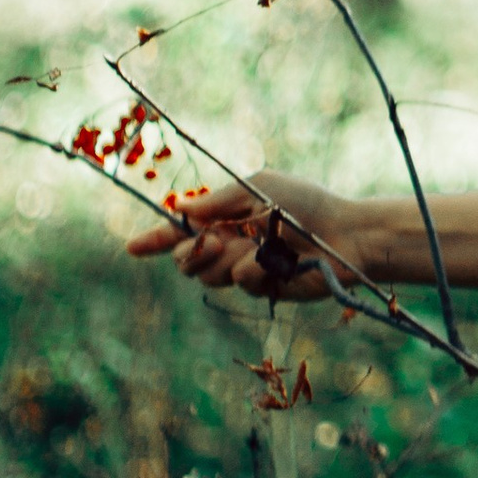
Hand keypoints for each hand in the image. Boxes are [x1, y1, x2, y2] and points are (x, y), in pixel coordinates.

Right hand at [128, 172, 358, 299]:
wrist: (345, 233)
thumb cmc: (306, 204)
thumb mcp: (259, 188)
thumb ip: (218, 201)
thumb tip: (179, 209)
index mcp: (227, 219)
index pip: (182, 232)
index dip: (156, 240)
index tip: (132, 247)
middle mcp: (231, 245)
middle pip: (185, 260)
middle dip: (189, 254)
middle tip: (211, 243)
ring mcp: (245, 269)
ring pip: (209, 275)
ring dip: (227, 258)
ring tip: (257, 246)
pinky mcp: (263, 289)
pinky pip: (241, 281)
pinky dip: (255, 269)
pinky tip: (277, 262)